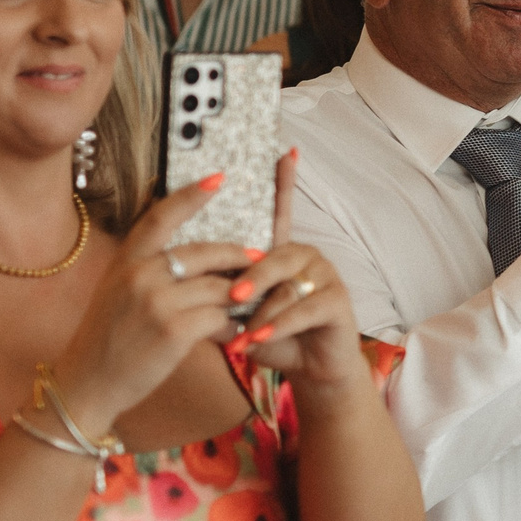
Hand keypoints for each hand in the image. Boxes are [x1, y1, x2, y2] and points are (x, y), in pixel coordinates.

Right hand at [51, 176, 255, 430]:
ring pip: (219, 286)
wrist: (85, 383)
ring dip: (238, 295)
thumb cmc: (108, 338)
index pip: (161, 216)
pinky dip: (231, 324)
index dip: (192, 195)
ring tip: (249, 302)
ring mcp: (156, 301)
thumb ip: (148, 269)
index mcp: (126, 260)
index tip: (219, 177)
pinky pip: (220, 316)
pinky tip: (234, 332)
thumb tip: (195, 255)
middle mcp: (139, 274)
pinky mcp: (174, 330)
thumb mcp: (117, 291)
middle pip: (205, 252)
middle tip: (258, 259)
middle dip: (237, 256)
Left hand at [228, 150, 365, 389]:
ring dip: (262, 311)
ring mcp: (326, 276)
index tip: (285, 150)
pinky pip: (304, 307)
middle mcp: (305, 257)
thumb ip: (218, 293)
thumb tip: (181, 281)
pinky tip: (261, 337)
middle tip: (231, 297)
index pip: (281, 210)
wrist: (308, 370)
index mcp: (280, 253)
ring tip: (245, 334)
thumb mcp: (237, 314)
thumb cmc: (269, 337)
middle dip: (252, 277)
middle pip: (275, 254)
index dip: (284, 181)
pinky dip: (279, 324)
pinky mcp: (339, 301)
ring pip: (288, 284)